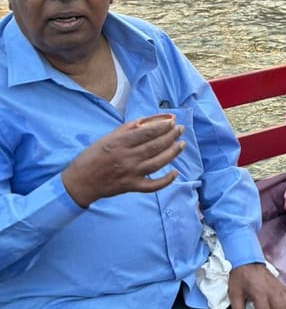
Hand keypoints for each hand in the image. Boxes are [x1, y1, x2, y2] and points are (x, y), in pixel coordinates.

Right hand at [61, 114, 184, 208]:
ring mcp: (131, 173)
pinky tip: (175, 172)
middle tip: (181, 130)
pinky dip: (166, 180)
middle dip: (172, 136)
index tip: (173, 122)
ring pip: (158, 163)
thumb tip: (147, 121)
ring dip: (173, 153)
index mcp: (120, 143)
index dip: (163, 127)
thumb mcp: (107, 138)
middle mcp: (127, 158)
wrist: (80, 182)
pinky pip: (153, 185)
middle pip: (156, 146)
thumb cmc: (92, 156)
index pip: (147, 132)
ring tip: (181, 144)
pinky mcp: (132, 186)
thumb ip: (127, 129)